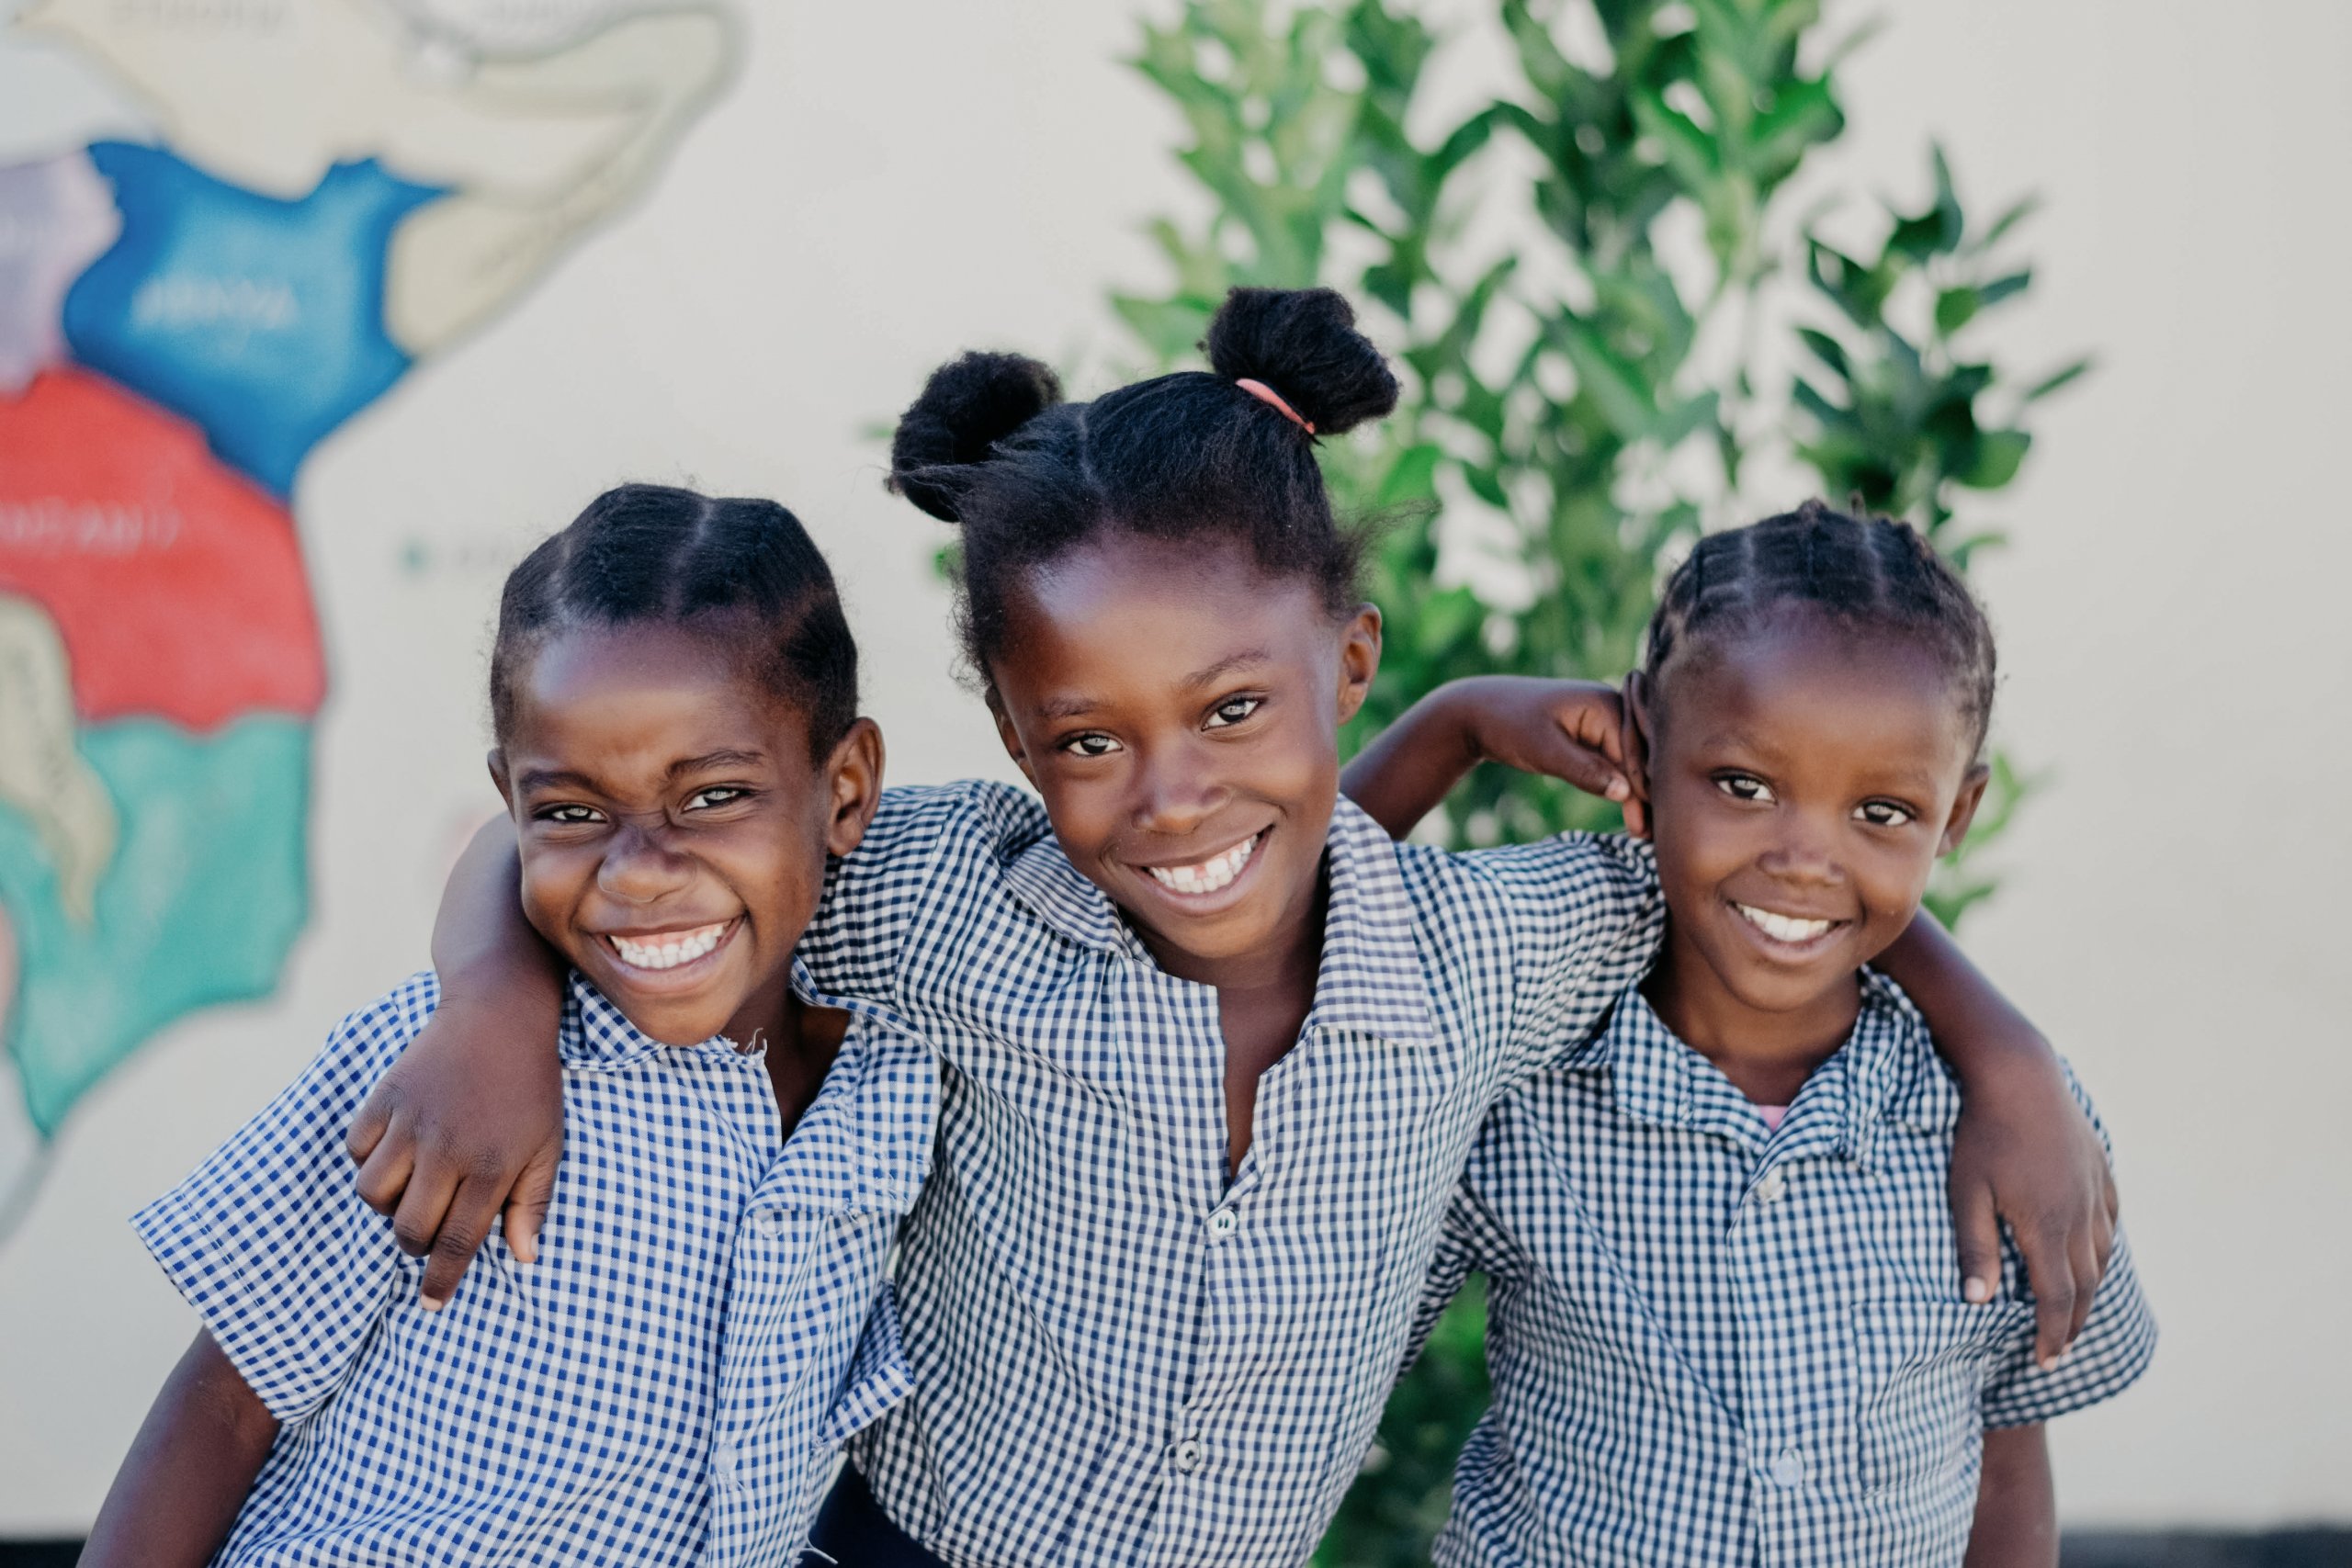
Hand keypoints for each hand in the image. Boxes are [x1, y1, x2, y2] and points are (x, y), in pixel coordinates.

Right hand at [345, 991, 562, 1308]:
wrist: (499, 1014)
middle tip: (427, 1234)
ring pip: (371, 1194)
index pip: (459, 1242)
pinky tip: (394, 1153)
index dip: (442, 1280)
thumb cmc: (530, 1086)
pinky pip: (356, 1150)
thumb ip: (532, 1202)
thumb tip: (524, 1259)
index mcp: (491, 1165)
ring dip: (387, 1205)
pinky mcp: (385, 1097)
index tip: (431, 1303)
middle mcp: (446, 1149)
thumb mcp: (548, 1144)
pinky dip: (368, 1161)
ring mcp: (411, 1122)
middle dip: (414, 1244)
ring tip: (412, 1190)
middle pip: (408, 1227)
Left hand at [1448, 676, 1644, 834]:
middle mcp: (1612, 710)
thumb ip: (1584, 770)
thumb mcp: (1544, 750)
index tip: (1649, 827)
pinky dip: (1622, 790)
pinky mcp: (1595, 737)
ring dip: (1639, 797)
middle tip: (1655, 838)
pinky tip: (1634, 819)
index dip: (1644, 791)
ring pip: (1631, 766)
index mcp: (1604, 704)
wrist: (1478, 712)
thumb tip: (1626, 792)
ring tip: (1648, 836)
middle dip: (1649, 796)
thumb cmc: (1508, 724)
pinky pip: (1616, 766)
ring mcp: (1605, 723)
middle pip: (1641, 759)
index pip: (1635, 753)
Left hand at [1948, 1058, 2117, 1367]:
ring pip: (2101, 1254)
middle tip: (2059, 1350)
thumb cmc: (1981, 1133)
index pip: (2057, 1299)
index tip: (2045, 1362)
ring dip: (2089, 1289)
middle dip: (2073, 1323)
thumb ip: (1973, 1247)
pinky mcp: (2099, 1168)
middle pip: (2084, 1285)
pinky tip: (2092, 1253)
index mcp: (2046, 1227)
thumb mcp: (1965, 1191)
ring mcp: (2094, 1190)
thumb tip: (1977, 1303)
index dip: (2052, 1335)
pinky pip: (2110, 1219)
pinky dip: (2103, 1246)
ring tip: (2074, 1310)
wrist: (2018, 1074)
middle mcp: (2080, 1215)